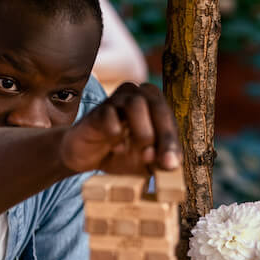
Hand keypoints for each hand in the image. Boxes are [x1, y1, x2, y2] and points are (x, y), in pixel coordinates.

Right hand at [59, 82, 180, 174]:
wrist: (87, 157)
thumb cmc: (121, 154)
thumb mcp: (146, 163)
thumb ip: (161, 162)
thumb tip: (172, 163)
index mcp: (154, 104)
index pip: (169, 118)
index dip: (172, 141)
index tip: (172, 164)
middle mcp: (136, 95)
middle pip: (158, 106)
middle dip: (164, 136)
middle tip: (162, 161)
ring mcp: (115, 100)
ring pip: (136, 104)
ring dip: (143, 132)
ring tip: (141, 153)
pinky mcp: (96, 112)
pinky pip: (108, 115)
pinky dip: (115, 134)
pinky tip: (117, 149)